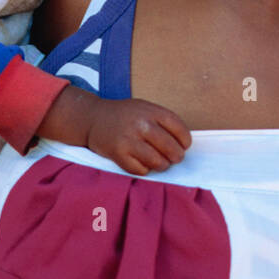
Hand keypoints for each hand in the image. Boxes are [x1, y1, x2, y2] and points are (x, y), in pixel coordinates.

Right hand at [40, 85, 190, 173]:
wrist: (92, 118)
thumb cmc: (124, 115)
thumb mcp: (144, 108)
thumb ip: (162, 121)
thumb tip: (183, 143)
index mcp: (151, 111)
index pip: (179, 129)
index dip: (185, 141)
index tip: (183, 146)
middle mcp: (141, 124)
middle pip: (171, 148)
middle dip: (176, 156)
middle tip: (174, 157)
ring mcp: (129, 140)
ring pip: (158, 162)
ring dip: (162, 165)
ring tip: (159, 162)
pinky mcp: (118, 154)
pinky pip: (141, 170)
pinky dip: (145, 170)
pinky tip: (142, 162)